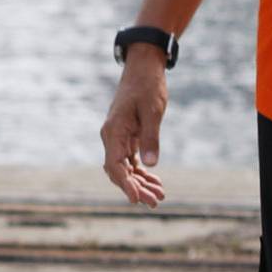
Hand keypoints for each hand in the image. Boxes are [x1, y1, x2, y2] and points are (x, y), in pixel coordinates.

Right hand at [100, 53, 168, 207]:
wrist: (144, 68)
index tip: (136, 200)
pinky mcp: (128, 136)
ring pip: (126, 168)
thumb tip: (150, 164)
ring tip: (160, 197)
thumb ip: (151, 138)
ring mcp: (119, 138)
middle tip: (156, 203)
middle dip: (137, 188)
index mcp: (113, 131)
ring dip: (141, 183)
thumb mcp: (153, 112)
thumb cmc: (148, 87)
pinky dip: (142, 172)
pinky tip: (156, 182)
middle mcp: (112, 137)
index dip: (125, 185)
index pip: (114, 165)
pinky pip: (131, 160)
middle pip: (119, 171)